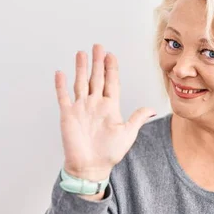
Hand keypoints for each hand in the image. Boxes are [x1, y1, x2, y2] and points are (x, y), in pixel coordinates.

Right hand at [54, 43, 155, 180]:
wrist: (91, 167)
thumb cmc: (109, 153)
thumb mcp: (128, 133)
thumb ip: (137, 119)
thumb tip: (152, 109)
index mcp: (110, 107)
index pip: (111, 83)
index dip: (111, 68)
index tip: (111, 54)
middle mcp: (95, 104)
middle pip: (96, 78)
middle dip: (97, 62)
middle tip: (98, 46)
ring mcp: (81, 108)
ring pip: (80, 83)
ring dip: (81, 68)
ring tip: (81, 53)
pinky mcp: (68, 115)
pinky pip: (64, 97)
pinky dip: (61, 85)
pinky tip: (60, 73)